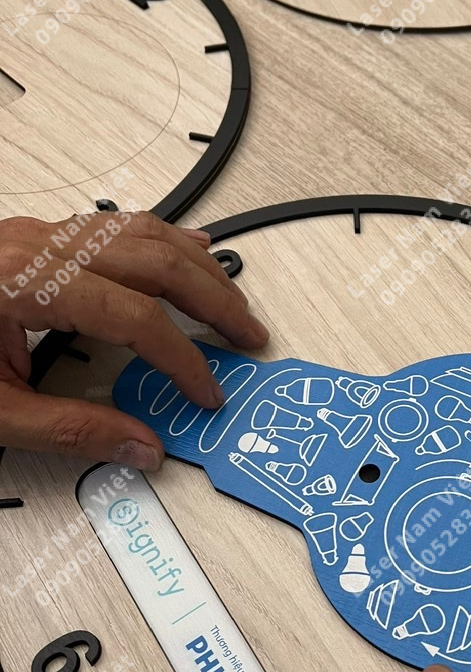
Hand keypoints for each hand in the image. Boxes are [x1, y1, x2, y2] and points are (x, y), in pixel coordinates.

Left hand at [0, 211, 268, 466]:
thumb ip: (70, 431)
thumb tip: (141, 447)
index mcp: (23, 284)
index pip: (134, 317)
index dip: (181, 357)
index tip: (204, 391)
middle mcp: (36, 247)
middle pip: (154, 262)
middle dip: (212, 301)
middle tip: (248, 335)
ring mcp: (38, 235)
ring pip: (143, 232)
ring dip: (198, 267)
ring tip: (231, 302)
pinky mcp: (37, 237)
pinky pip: (118, 224)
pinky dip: (165, 239)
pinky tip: (193, 249)